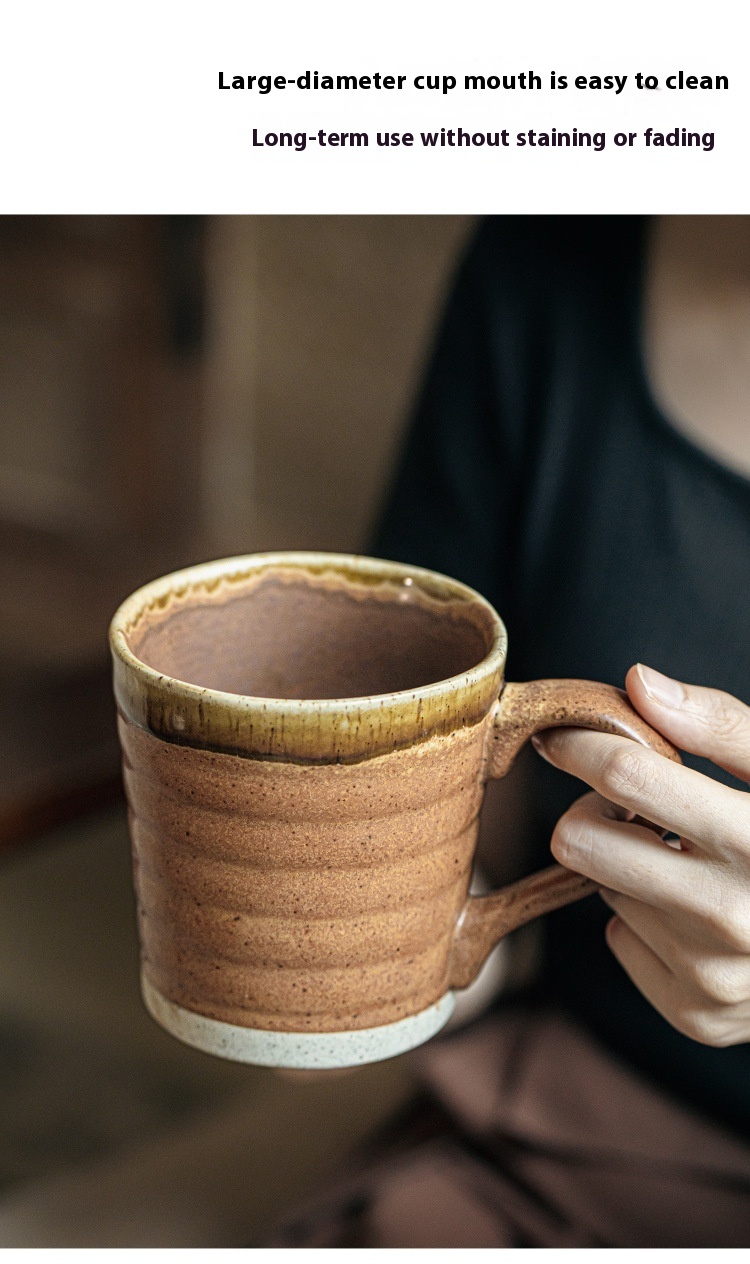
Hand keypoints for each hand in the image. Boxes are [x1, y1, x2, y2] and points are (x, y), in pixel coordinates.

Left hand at [532, 664, 749, 1046]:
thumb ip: (721, 726)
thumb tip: (638, 682)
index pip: (628, 777)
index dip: (581, 745)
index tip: (561, 736)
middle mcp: (736, 914)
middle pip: (580, 844)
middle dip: (594, 814)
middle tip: (632, 808)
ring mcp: (714, 973)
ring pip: (603, 889)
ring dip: (631, 867)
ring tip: (688, 862)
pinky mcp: (698, 1012)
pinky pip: (621, 941)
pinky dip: (646, 921)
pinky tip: (695, 913)